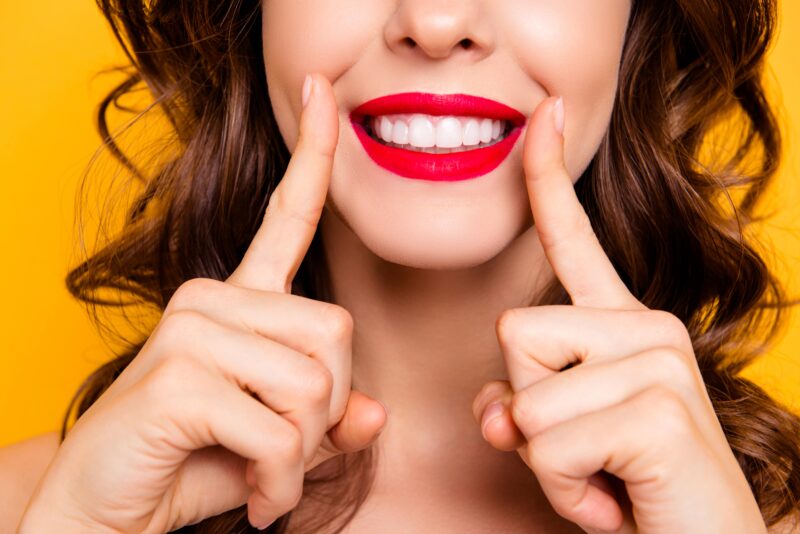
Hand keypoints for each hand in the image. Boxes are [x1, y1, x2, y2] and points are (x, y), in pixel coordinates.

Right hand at [19, 73, 386, 532]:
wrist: (102, 512)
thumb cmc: (189, 464)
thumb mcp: (274, 440)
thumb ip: (323, 419)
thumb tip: (373, 413)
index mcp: (237, 300)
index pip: (286, 217)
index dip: (313, 156)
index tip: (322, 91)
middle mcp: (211, 297)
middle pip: (335, 333)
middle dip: (326, 412)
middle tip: (287, 455)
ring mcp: (191, 327)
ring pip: (312, 385)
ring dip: (301, 454)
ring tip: (266, 478)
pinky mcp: (177, 373)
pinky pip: (278, 429)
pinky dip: (279, 480)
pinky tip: (255, 497)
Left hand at [471, 97, 765, 532]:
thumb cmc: (631, 491)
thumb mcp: (562, 442)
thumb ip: (520, 408)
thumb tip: (493, 409)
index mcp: (624, 324)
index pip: (576, 242)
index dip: (549, 183)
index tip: (546, 116)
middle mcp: (647, 326)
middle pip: (514, 335)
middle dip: (530, 411)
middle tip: (589, 455)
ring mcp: (658, 359)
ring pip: (525, 397)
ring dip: (548, 462)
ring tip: (606, 480)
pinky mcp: (658, 410)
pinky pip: (548, 444)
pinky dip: (567, 492)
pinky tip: (618, 500)